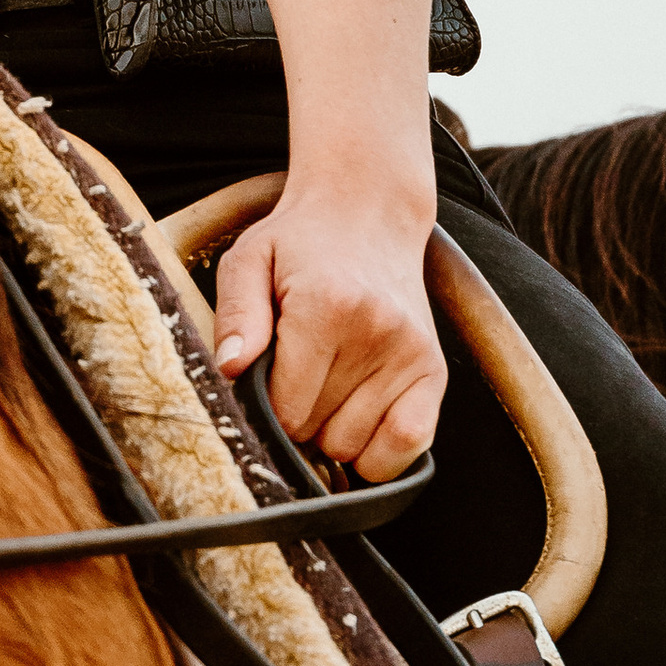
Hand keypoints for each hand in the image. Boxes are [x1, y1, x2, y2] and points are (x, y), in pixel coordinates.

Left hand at [210, 186, 444, 482]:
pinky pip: (409, 445)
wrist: (369, 213)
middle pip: (319, 434)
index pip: (287, 411)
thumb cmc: (299, 242)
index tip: (261, 385)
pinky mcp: (435, 370)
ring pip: (356, 448)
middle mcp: (377, 333)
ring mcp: (412, 354)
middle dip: (297, 420)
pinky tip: (358, 419)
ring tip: (326, 385)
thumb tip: (230, 369)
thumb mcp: (249, 259)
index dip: (265, 412)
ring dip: (333, 432)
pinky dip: (379, 452)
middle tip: (294, 377)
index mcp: (325, 307)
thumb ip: (236, 314)